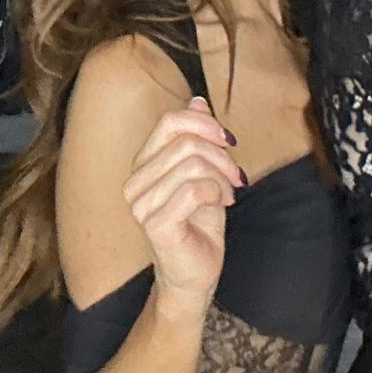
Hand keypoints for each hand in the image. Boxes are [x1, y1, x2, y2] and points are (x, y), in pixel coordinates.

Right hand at [122, 97, 244, 314]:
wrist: (196, 272)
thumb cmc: (200, 221)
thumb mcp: (206, 171)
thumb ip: (198, 137)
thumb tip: (197, 101)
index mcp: (144, 163)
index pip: (170, 121)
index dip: (205, 124)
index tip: (230, 140)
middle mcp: (135, 181)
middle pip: (187, 142)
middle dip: (222, 155)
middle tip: (236, 176)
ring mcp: (140, 204)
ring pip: (192, 163)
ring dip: (222, 176)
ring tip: (228, 193)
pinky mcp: (154, 224)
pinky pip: (193, 189)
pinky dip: (217, 192)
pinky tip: (223, 203)